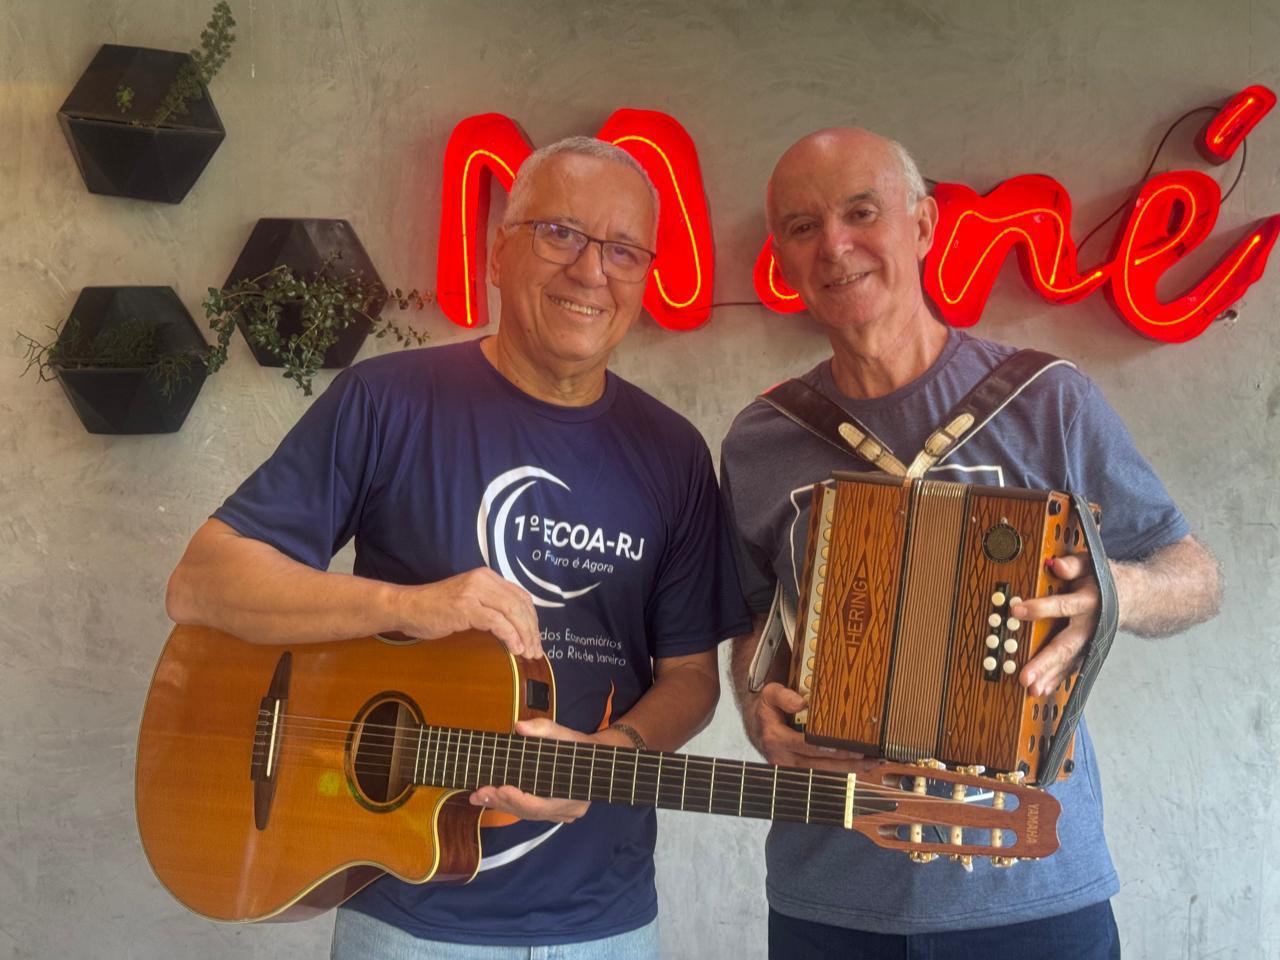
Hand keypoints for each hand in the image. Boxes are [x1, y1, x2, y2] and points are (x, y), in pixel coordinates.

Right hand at [400, 568, 540, 657]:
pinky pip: (497, 622)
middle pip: (520, 604)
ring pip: (512, 612)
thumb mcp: (469, 600)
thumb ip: (490, 605)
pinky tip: (515, 648)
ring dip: (525, 635)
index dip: (532, 619)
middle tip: (536, 651)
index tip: (536, 638)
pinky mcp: (466, 607)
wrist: (407, 607)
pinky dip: (510, 636)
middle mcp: (483, 580)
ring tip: (528, 653)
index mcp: (487, 577)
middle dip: (532, 630)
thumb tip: (516, 627)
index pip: (521, 596)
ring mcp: (474, 592)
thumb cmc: (436, 608)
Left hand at [469, 718, 593, 822]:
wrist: (597, 757)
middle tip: (479, 792)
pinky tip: (493, 799)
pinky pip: (530, 814)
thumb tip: (519, 726)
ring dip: (502, 805)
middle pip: (530, 812)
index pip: (540, 805)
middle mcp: (569, 809)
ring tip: (479, 796)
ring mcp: (562, 814)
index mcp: (574, 793)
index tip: (499, 788)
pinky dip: (511, 806)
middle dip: (502, 802)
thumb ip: (543, 729)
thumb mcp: (564, 733)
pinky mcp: (554, 813)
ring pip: (527, 815)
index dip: (518, 799)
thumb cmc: (579, 746)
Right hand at [745, 682, 869, 772]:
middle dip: (847, 764)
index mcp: (776, 740)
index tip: (853, 748)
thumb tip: (802, 703)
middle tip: (870, 759)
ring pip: (822, 775)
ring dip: (848, 771)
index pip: (808, 746)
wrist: (756, 726)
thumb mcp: (770, 694)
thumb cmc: (767, 710)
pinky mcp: (797, 773)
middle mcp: (783, 759)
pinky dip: (840, 773)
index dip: (832, 749)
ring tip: (871, 764)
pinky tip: (858, 768)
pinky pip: (820, 776)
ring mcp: (790, 769)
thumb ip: (784, 696)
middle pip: (820, 766)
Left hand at [1014, 553, 1107, 695]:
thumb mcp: (1091, 563)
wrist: (1135, 597)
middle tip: (1025, 676)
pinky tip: (1040, 690)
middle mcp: (1091, 625)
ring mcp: (1090, 641)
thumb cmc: (1105, 578)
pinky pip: (1072, 667)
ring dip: (1049, 677)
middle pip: (1066, 645)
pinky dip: (1056, 679)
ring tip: (1031, 689)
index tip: (1015, 610)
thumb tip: (1055, 565)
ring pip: (1068, 662)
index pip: (1064, 605)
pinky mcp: (1089, 650)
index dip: (1040, 608)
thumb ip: (1072, 564)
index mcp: (1090, 601)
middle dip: (1045, 662)